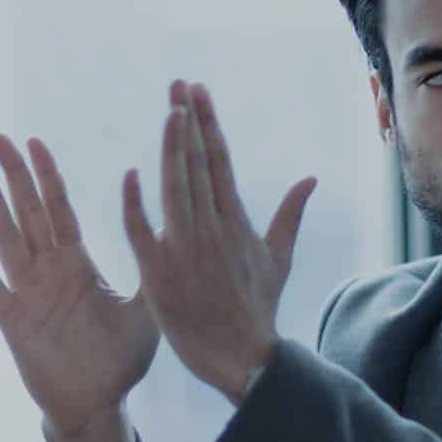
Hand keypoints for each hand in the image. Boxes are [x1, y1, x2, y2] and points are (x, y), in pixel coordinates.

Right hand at [0, 135, 158, 438]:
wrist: (97, 406)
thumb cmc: (121, 362)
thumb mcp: (145, 311)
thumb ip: (151, 273)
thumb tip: (168, 234)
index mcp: (78, 264)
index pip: (60, 209)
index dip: (48, 176)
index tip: (35, 143)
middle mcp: (49, 272)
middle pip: (28, 212)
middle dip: (14, 174)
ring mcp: (27, 293)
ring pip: (5, 237)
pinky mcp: (12, 319)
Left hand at [123, 81, 316, 403]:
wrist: (241, 357)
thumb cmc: (256, 309)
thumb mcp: (278, 258)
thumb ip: (290, 214)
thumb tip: (310, 178)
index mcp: (234, 220)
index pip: (219, 160)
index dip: (207, 123)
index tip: (196, 91)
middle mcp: (211, 228)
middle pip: (197, 164)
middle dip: (187, 121)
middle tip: (177, 85)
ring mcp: (184, 249)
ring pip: (175, 188)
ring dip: (172, 148)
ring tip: (168, 112)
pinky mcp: (159, 273)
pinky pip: (142, 233)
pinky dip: (136, 205)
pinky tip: (131, 175)